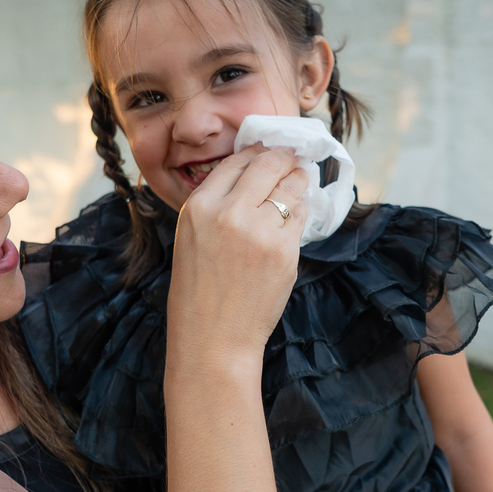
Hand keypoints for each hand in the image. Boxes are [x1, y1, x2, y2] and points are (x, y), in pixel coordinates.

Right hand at [167, 143, 308, 362]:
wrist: (213, 339)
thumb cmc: (199, 292)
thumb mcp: (191, 238)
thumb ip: (217, 204)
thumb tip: (254, 174)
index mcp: (198, 207)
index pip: (236, 161)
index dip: (257, 153)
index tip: (269, 152)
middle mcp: (228, 213)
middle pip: (268, 164)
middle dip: (284, 158)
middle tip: (292, 157)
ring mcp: (260, 232)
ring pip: (290, 187)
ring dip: (298, 180)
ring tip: (299, 179)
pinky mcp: (284, 251)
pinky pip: (300, 217)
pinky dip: (301, 211)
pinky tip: (297, 212)